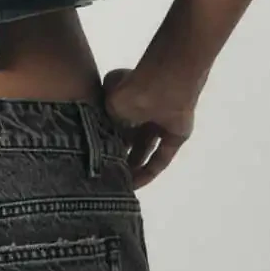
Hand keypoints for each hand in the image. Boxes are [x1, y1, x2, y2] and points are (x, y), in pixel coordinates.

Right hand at [101, 66, 202, 189]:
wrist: (161, 86)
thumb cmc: (131, 90)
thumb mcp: (108, 105)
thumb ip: (107, 122)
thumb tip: (107, 137)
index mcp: (125, 102)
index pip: (113, 127)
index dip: (104, 143)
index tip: (94, 159)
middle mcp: (141, 114)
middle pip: (128, 141)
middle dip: (117, 156)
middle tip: (104, 175)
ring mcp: (159, 126)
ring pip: (144, 151)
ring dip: (132, 167)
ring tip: (118, 183)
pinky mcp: (175, 137)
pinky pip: (162, 157)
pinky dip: (150, 171)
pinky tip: (136, 184)